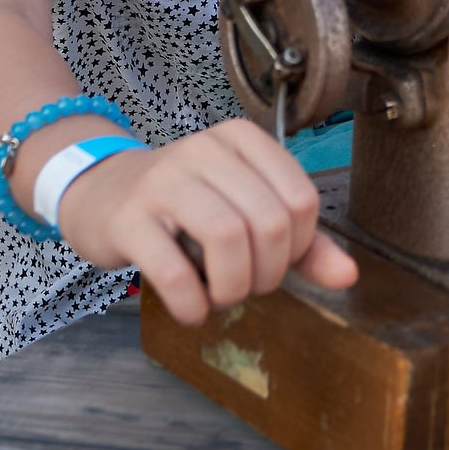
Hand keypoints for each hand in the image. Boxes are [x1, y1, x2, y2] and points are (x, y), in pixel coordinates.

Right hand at [54, 119, 357, 325]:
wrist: (100, 193)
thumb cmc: (183, 206)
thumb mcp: (244, 210)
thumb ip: (299, 243)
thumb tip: (348, 275)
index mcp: (242, 140)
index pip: (301, 199)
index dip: (299, 247)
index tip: (274, 261)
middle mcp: (204, 149)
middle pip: (269, 222)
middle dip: (267, 273)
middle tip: (246, 286)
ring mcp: (163, 180)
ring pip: (227, 238)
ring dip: (232, 287)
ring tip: (219, 295)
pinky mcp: (128, 218)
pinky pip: (174, 270)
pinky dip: (192, 304)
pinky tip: (191, 309)